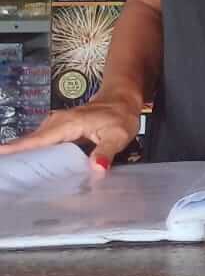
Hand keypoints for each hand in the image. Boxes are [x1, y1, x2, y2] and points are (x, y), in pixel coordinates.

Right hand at [0, 96, 140, 169]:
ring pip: (34, 142)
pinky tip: (29, 167)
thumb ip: (106, 152)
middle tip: (7, 175)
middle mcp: (57, 123)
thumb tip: (97, 168)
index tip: (1, 154)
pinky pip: (41, 142)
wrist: (122, 100)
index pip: (39, 139)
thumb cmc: (121, 116)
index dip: (18, 148)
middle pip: (31, 142)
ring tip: (13, 174)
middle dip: (16, 155)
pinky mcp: (57, 130)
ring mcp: (56, 125)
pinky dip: (33, 152)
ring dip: (23, 156)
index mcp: (69, 124)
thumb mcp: (118, 135)